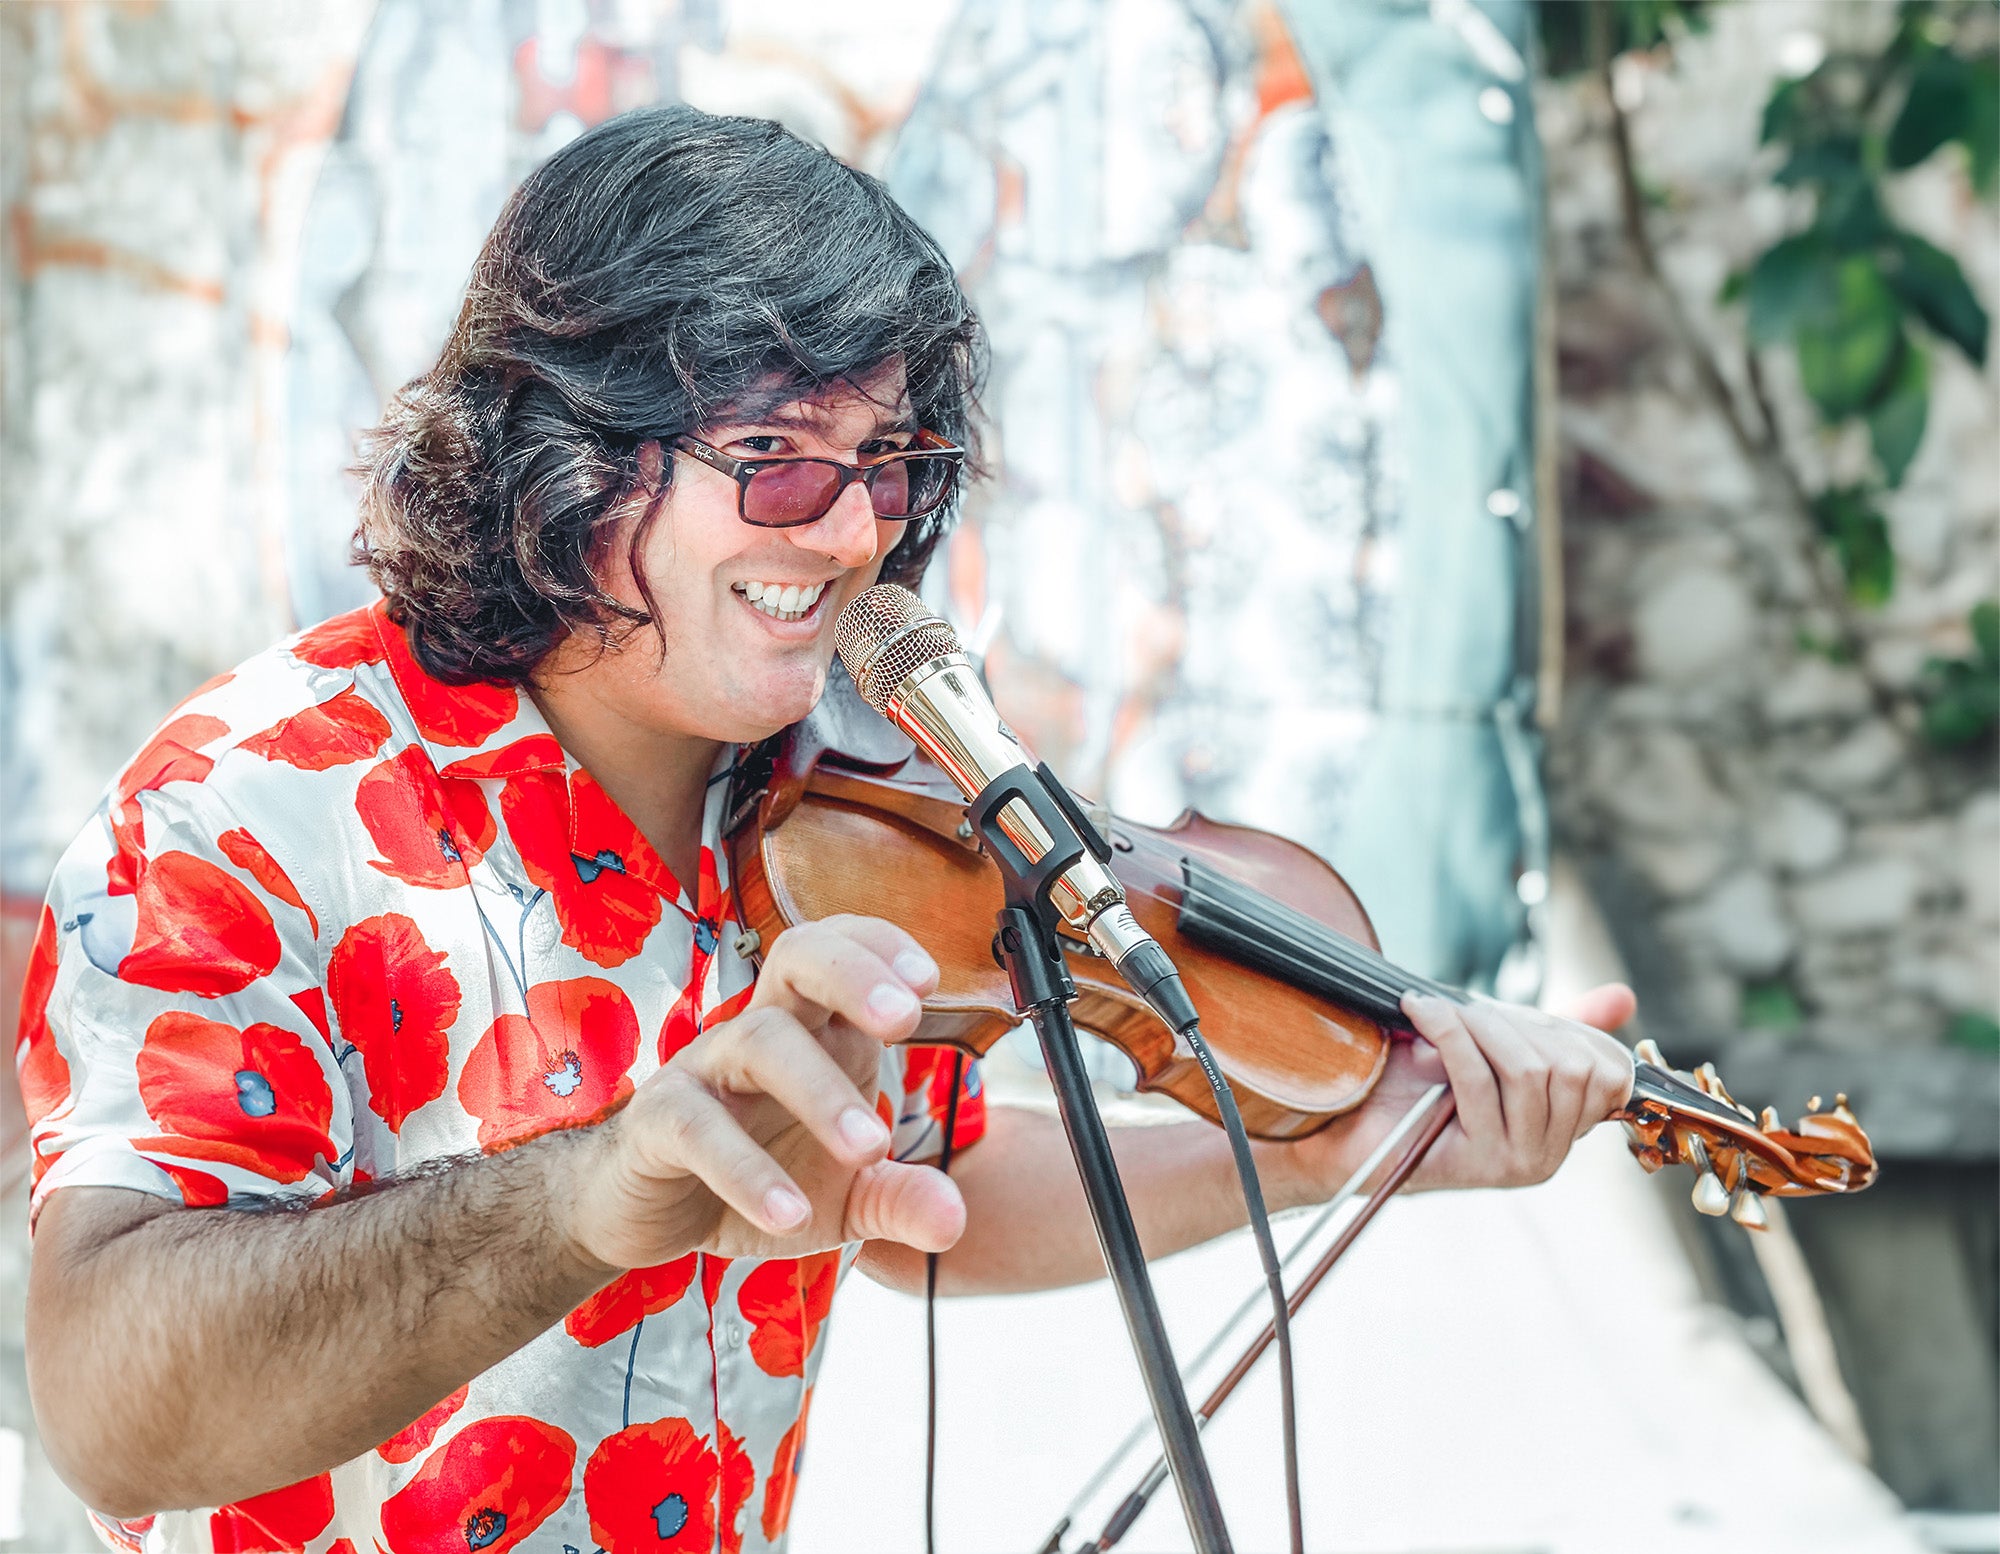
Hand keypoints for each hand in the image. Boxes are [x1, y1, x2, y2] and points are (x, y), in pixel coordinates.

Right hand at [563, 915, 966, 1269]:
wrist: (652, 1215)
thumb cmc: (759, 1178)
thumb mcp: (843, 1200)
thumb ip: (898, 1199)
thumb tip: (954, 1221)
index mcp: (814, 1032)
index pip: (841, 949)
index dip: (881, 946)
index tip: (930, 981)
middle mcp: (760, 1033)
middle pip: (798, 957)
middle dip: (855, 974)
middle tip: (908, 1019)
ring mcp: (705, 1070)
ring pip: (760, 1042)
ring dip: (821, 1090)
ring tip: (871, 1148)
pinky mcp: (658, 1123)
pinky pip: (698, 1127)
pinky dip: (747, 1170)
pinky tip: (790, 1215)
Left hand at [1280, 983, 1638, 1199]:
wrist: (1345, 1127)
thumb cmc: (1418, 1080)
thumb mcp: (1493, 1042)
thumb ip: (1556, 1026)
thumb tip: (1623, 997)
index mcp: (1565, 1128)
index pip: (1607, 1069)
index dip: (1565, 1028)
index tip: (1509, 1014)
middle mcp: (1551, 1154)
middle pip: (1570, 1065)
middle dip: (1514, 1022)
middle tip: (1460, 1009)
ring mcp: (1520, 1163)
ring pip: (1529, 1070)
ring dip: (1480, 1026)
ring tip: (1436, 1014)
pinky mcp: (1481, 1164)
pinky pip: (1480, 1080)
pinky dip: (1450, 1035)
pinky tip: (1421, 1013)